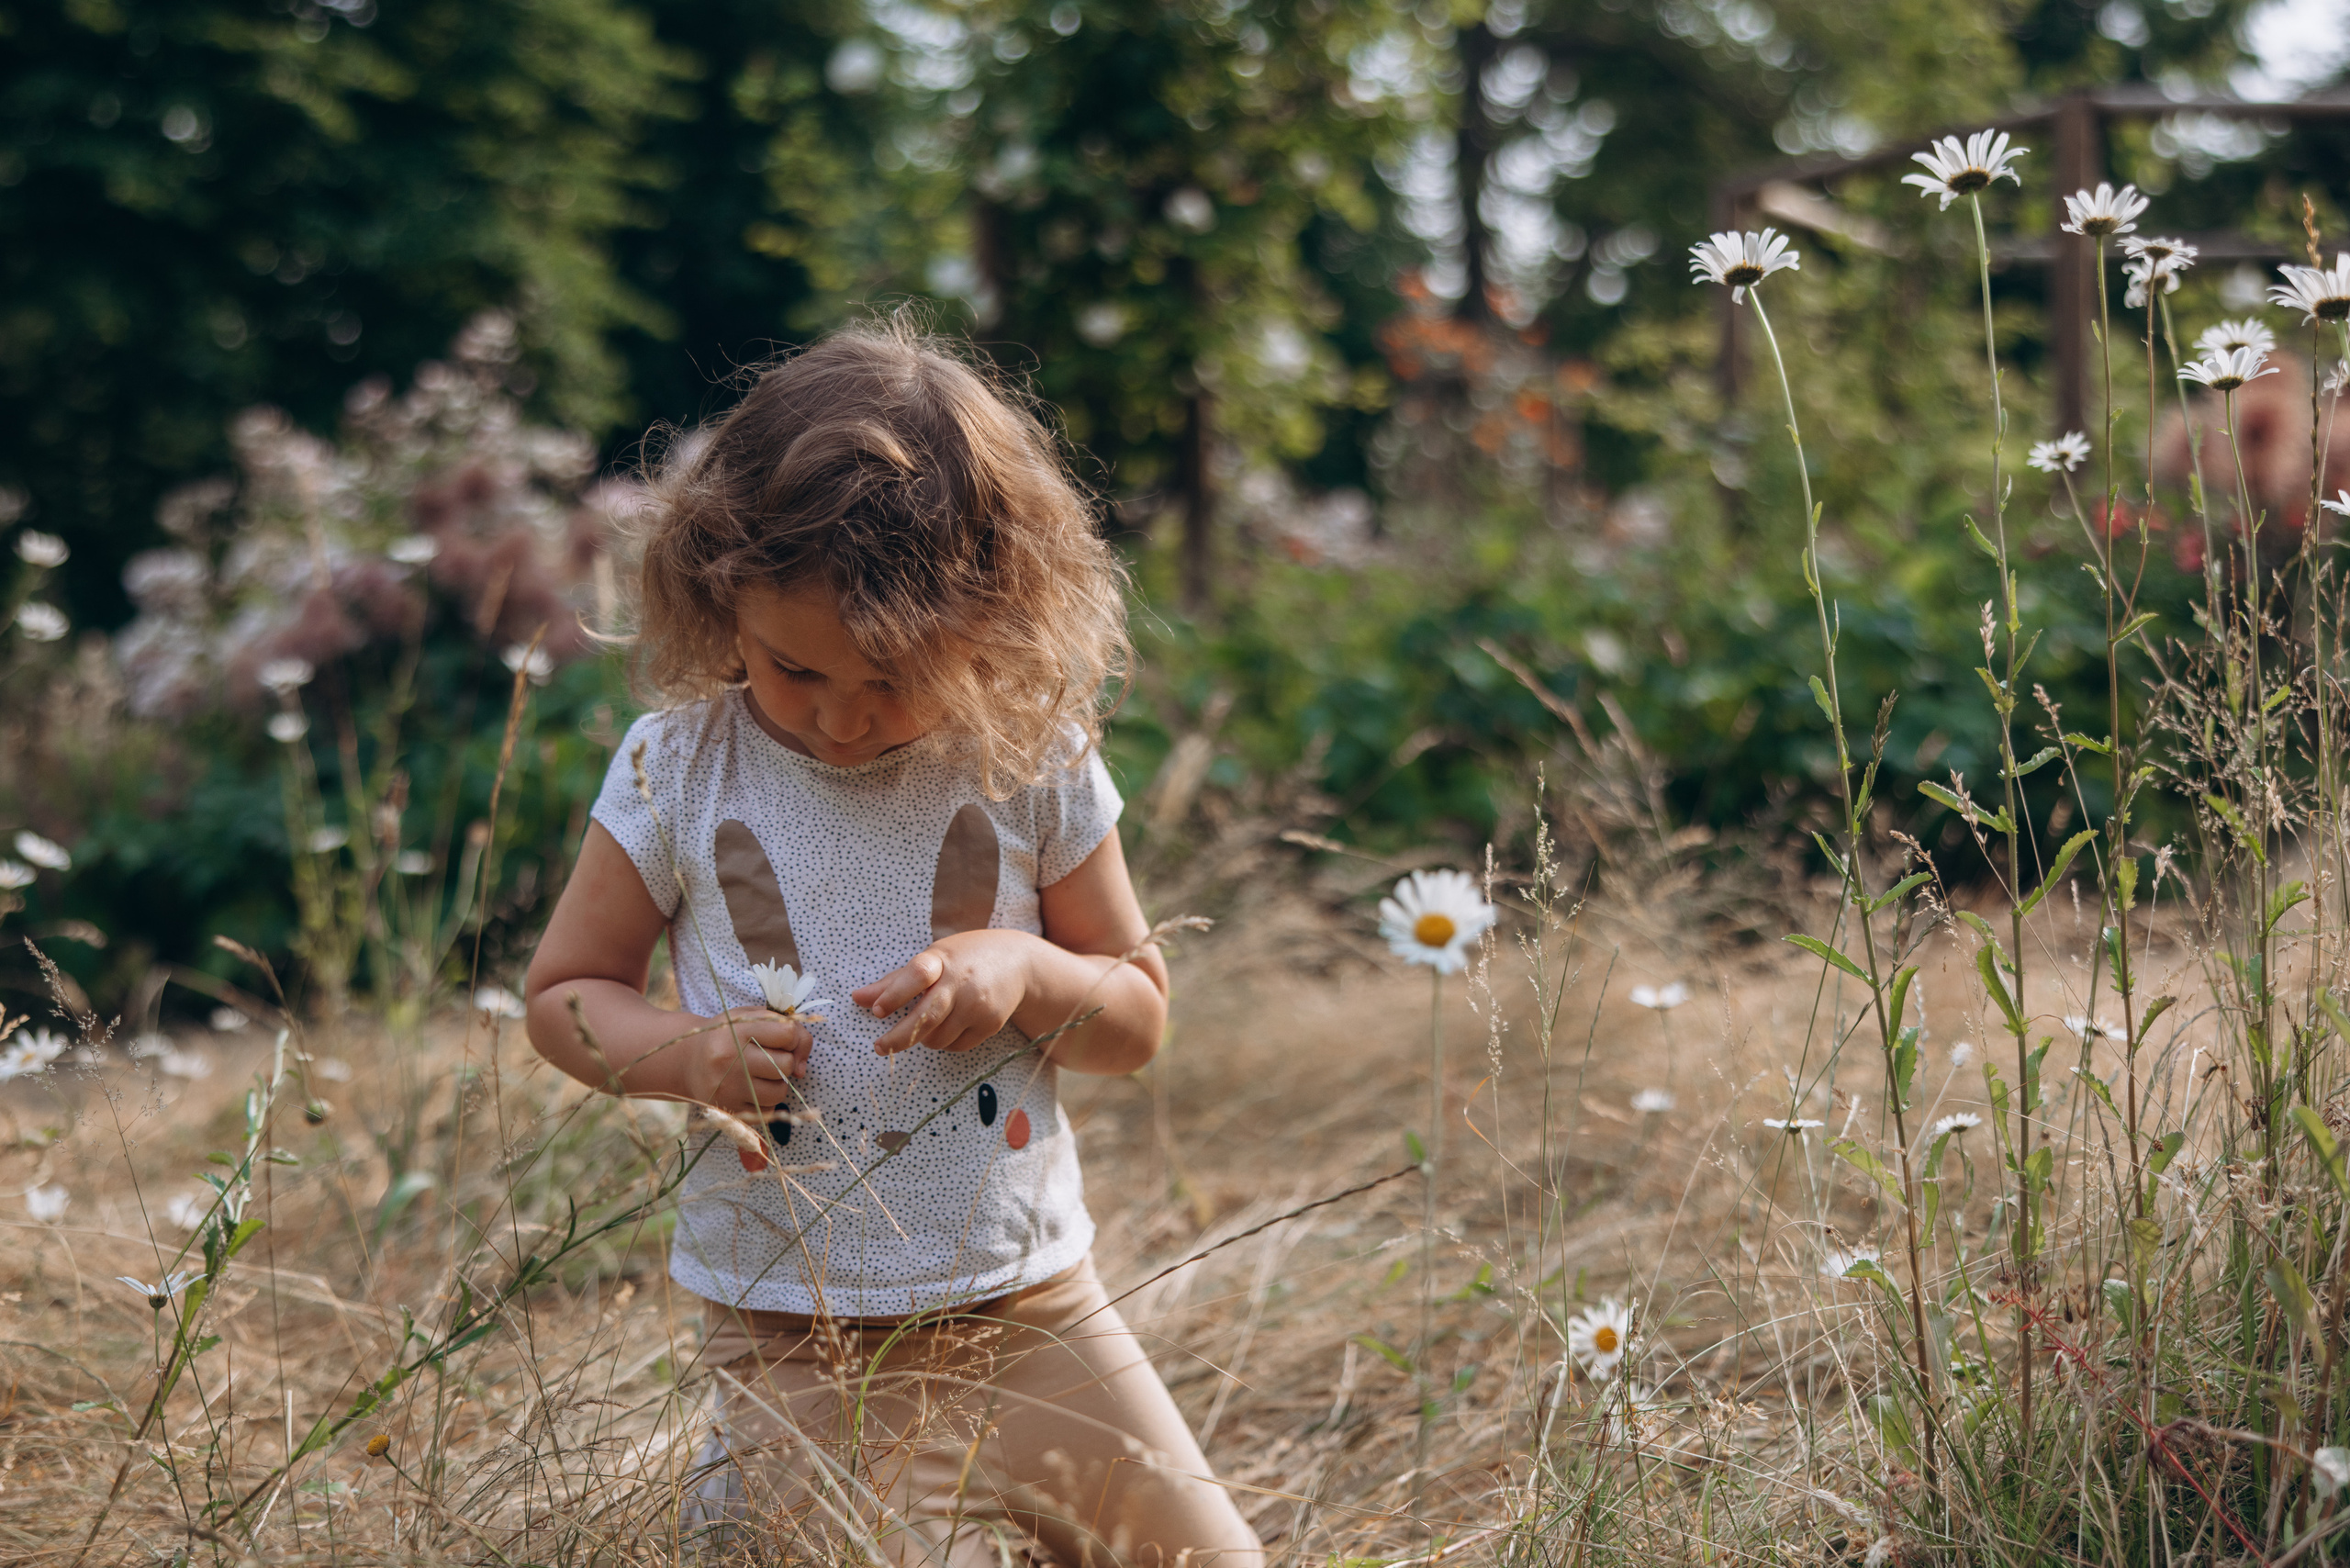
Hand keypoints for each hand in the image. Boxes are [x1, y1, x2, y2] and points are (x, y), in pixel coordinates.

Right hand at [653, 1007, 812, 1114]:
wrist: (687, 1060)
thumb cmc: (728, 1035)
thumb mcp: (753, 1018)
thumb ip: (788, 1028)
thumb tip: (801, 1069)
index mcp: (737, 1029)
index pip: (788, 1033)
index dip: (792, 1037)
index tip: (781, 1039)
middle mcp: (729, 1058)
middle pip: (785, 1065)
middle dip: (785, 1061)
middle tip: (769, 1057)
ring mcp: (727, 1086)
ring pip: (779, 1091)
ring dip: (777, 1083)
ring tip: (760, 1074)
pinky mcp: (726, 1108)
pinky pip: (766, 1110)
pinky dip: (765, 1101)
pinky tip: (751, 1089)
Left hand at [855, 931, 1037, 1055]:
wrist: (1018, 962)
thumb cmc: (966, 957)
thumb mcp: (934, 958)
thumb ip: (896, 981)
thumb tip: (858, 998)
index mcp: (943, 959)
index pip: (917, 974)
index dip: (896, 993)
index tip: (878, 1010)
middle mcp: (962, 982)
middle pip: (927, 1016)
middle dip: (899, 1037)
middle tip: (880, 1047)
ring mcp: (979, 1005)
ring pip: (938, 1038)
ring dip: (923, 1039)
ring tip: (925, 1026)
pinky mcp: (991, 1023)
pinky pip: (956, 1045)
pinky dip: (945, 1042)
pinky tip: (949, 1026)